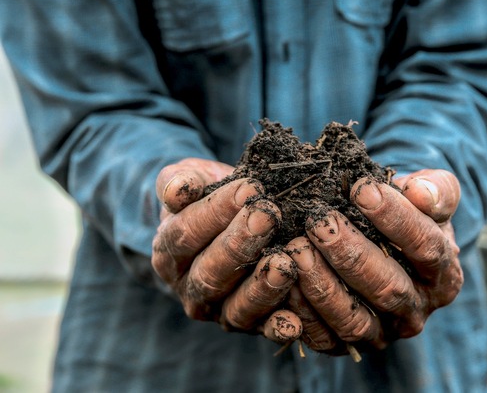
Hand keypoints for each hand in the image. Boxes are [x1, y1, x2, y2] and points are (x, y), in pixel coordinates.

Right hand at [151, 158, 302, 342]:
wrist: (237, 219)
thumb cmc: (214, 195)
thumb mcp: (192, 180)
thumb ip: (179, 181)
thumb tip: (177, 190)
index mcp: (168, 253)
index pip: (186, 234)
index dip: (216, 211)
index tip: (249, 188)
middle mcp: (190, 289)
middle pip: (210, 273)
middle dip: (240, 244)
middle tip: (268, 216)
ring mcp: (221, 311)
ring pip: (237, 308)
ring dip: (261, 288)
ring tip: (283, 263)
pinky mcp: (253, 325)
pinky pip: (265, 330)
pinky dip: (279, 327)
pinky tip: (295, 320)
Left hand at [287, 169, 461, 353]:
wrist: (385, 241)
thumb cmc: (407, 211)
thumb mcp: (430, 194)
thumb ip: (436, 190)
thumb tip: (420, 192)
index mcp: (445, 275)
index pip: (425, 247)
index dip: (395, 217)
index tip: (361, 188)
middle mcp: (417, 311)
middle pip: (388, 287)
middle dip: (351, 253)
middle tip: (320, 222)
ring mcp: (384, 334)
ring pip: (354, 320)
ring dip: (322, 285)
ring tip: (297, 248)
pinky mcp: (349, 346)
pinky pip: (324, 337)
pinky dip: (303, 312)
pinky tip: (285, 279)